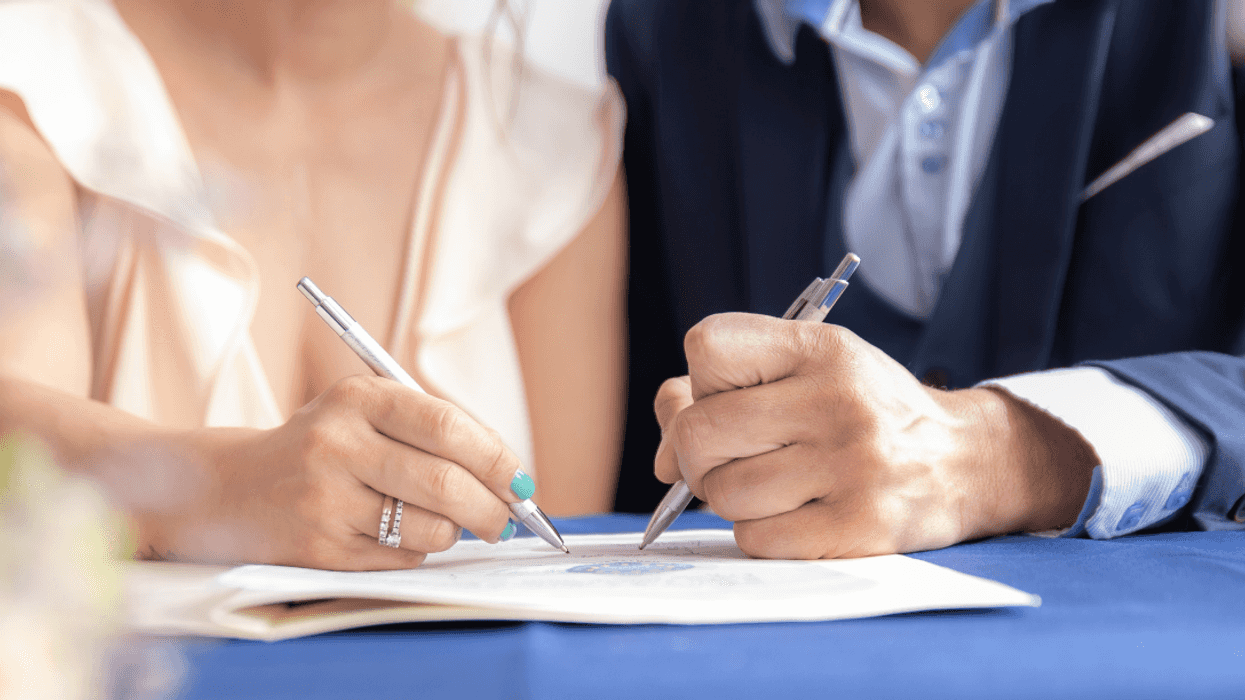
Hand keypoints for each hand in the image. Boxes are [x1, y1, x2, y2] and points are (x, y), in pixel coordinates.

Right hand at [139, 376, 525, 569]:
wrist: (234, 487)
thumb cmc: (324, 446)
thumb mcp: (367, 412)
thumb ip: (435, 433)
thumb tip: (513, 479)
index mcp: (358, 398)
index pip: (448, 427)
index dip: (498, 458)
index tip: (522, 481)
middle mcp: (337, 444)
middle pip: (447, 485)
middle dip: (493, 509)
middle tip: (506, 518)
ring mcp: (325, 500)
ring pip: (431, 530)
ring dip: (454, 533)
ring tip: (444, 523)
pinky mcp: (319, 549)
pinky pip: (401, 559)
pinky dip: (418, 552)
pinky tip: (398, 534)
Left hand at [653, 313, 1095, 558]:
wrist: (964, 461)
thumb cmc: (861, 411)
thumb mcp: (805, 370)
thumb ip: (721, 391)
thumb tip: (662, 457)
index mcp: (820, 349)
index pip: (706, 347)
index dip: (701, 380)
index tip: (731, 396)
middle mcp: (837, 401)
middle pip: (698, 430)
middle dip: (697, 452)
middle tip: (730, 457)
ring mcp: (851, 466)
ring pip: (722, 491)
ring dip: (729, 497)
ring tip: (771, 485)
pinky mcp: (858, 527)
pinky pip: (755, 538)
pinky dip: (759, 531)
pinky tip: (795, 514)